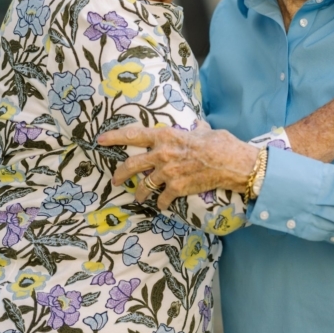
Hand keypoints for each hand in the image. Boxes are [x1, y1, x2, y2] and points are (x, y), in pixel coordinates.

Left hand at [97, 122, 258, 209]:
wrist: (232, 164)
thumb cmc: (221, 143)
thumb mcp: (206, 131)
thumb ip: (196, 130)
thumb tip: (197, 126)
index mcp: (166, 136)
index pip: (133, 135)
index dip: (114, 137)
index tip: (101, 140)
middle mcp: (162, 154)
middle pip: (131, 165)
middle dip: (120, 174)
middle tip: (115, 179)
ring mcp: (167, 173)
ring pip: (144, 185)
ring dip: (139, 193)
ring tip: (137, 197)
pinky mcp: (176, 189)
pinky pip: (161, 199)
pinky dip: (160, 204)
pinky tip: (160, 206)